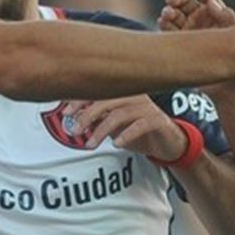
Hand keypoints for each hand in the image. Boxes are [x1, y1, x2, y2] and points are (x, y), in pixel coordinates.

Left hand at [64, 96, 186, 162]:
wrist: (168, 142)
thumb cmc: (139, 131)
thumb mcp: (114, 126)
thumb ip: (98, 120)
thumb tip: (74, 120)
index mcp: (123, 92)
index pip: (98, 90)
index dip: (80, 100)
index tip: (66, 113)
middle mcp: (134, 95)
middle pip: (106, 99)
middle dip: (87, 115)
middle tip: (75, 131)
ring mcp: (147, 107)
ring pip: (120, 114)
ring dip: (102, 130)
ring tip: (91, 144)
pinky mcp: (158, 121)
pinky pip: (141, 124)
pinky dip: (127, 134)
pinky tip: (117, 144)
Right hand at [161, 0, 234, 96]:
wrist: (226, 85)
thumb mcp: (233, 34)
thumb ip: (224, 17)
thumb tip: (211, 3)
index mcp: (215, 9)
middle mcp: (199, 16)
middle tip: (172, 0)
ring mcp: (187, 28)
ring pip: (173, 13)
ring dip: (168, 10)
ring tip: (167, 14)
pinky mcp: (177, 41)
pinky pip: (167, 29)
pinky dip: (164, 24)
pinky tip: (162, 22)